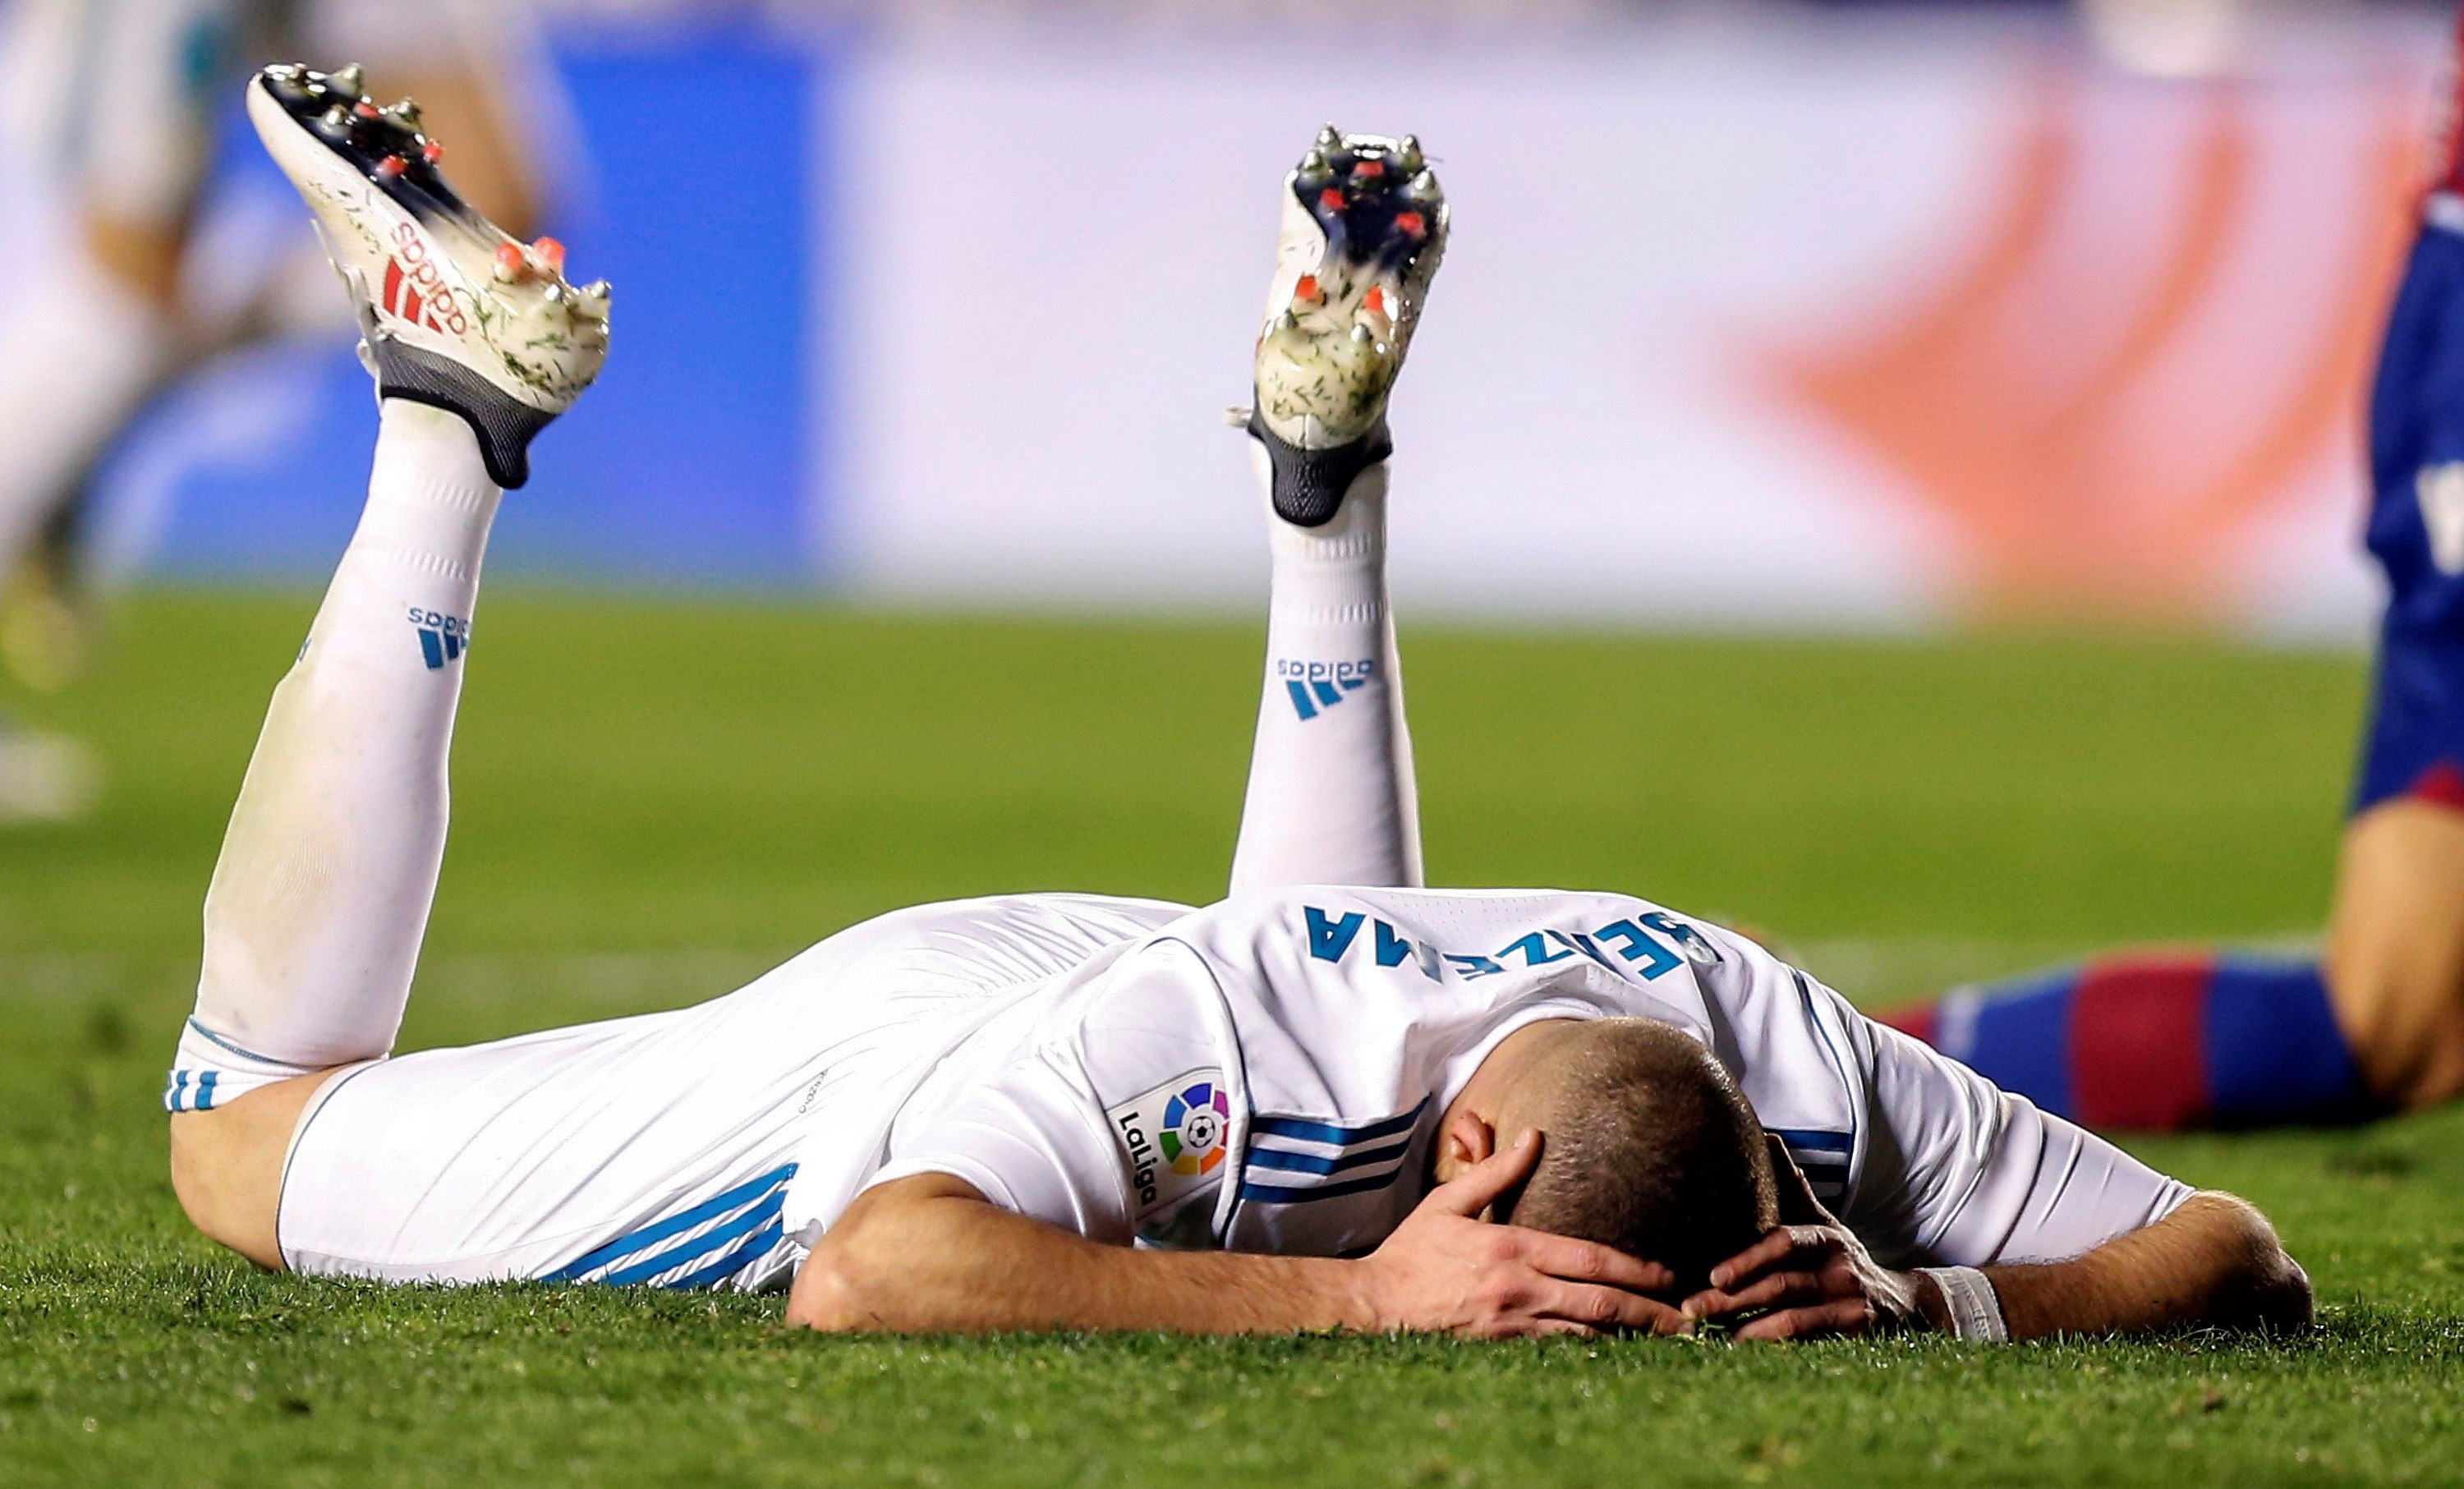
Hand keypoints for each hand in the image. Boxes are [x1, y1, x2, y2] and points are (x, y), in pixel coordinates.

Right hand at [1358, 1131, 1692, 1338]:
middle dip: (1649, 1311)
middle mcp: (1518, 1289)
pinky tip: (1615, 1357)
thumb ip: (1496, 1171)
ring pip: (1586, 1335)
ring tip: (1663, 1340)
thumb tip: (1532, 1136)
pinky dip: (1591, 1355)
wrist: (1374, 1304)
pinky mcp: (1501, 1351)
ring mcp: (1511, 1325)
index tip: (1668, 1276)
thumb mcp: (1450, 1202)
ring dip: (1628, 1338)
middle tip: (1686, 1319)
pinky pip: (1558, 1355)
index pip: (1590, 1259)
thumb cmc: (1412, 1251)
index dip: (1635, 1269)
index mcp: (1511, 1248)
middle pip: (1601, 1303)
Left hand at [1681, 1135, 1930, 1340]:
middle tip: (1689, 1308)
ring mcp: (1850, 1302)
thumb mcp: (1821, 1221)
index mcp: (1825, 1237)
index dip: (1750, 1259)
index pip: (1785, 1243)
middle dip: (1731, 1298)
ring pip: (1793, 1316)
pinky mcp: (1857, 1332)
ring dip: (1747, 1325)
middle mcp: (1840, 1267)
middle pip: (1781, 1283)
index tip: (1713, 1275)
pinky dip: (1774, 1344)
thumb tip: (1766, 1136)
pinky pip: (1810, 1339)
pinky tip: (1743, 1347)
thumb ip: (1792, 1187)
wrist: (1903, 1301)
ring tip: (1708, 1332)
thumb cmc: (1842, 1258)